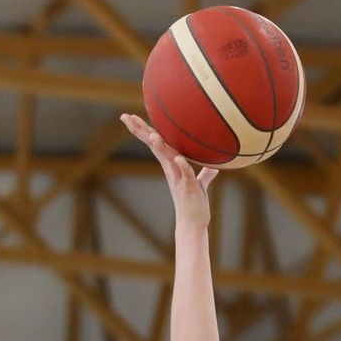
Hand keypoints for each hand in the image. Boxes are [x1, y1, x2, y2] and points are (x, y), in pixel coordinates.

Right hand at [121, 112, 216, 227]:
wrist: (193, 224)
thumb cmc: (194, 204)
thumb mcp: (199, 184)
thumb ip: (205, 173)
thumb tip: (214, 166)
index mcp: (171, 165)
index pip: (155, 143)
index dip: (143, 129)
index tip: (131, 116)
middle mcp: (171, 169)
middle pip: (153, 146)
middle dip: (140, 131)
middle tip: (126, 117)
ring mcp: (178, 178)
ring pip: (167, 158)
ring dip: (159, 146)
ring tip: (152, 134)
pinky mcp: (188, 188)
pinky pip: (185, 174)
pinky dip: (182, 166)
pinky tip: (178, 158)